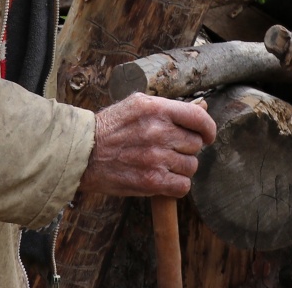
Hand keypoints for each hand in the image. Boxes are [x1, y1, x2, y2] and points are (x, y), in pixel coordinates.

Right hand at [78, 93, 216, 198]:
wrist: (83, 153)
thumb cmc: (108, 128)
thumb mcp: (135, 104)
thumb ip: (166, 107)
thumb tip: (199, 108)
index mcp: (155, 109)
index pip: (198, 118)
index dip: (208, 128)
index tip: (207, 135)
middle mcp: (158, 132)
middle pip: (195, 144)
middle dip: (187, 148)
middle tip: (171, 150)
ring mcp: (156, 157)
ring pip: (191, 166)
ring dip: (181, 167)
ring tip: (163, 164)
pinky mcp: (151, 181)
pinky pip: (182, 186)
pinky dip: (177, 185)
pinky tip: (164, 179)